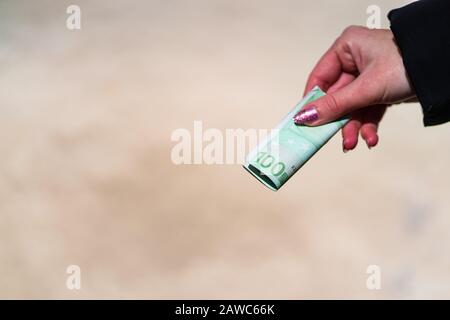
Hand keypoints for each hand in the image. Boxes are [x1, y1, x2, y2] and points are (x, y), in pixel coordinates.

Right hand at [294, 26, 415, 150]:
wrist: (444, 71)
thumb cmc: (408, 64)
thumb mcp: (366, 88)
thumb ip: (335, 105)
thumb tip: (304, 118)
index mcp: (347, 48)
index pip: (319, 78)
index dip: (311, 101)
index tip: (303, 122)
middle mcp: (355, 61)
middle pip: (336, 97)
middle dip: (338, 121)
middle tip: (329, 139)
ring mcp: (368, 78)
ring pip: (351, 108)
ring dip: (352, 127)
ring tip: (354, 144)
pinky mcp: (380, 91)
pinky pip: (367, 111)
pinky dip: (367, 125)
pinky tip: (370, 138)